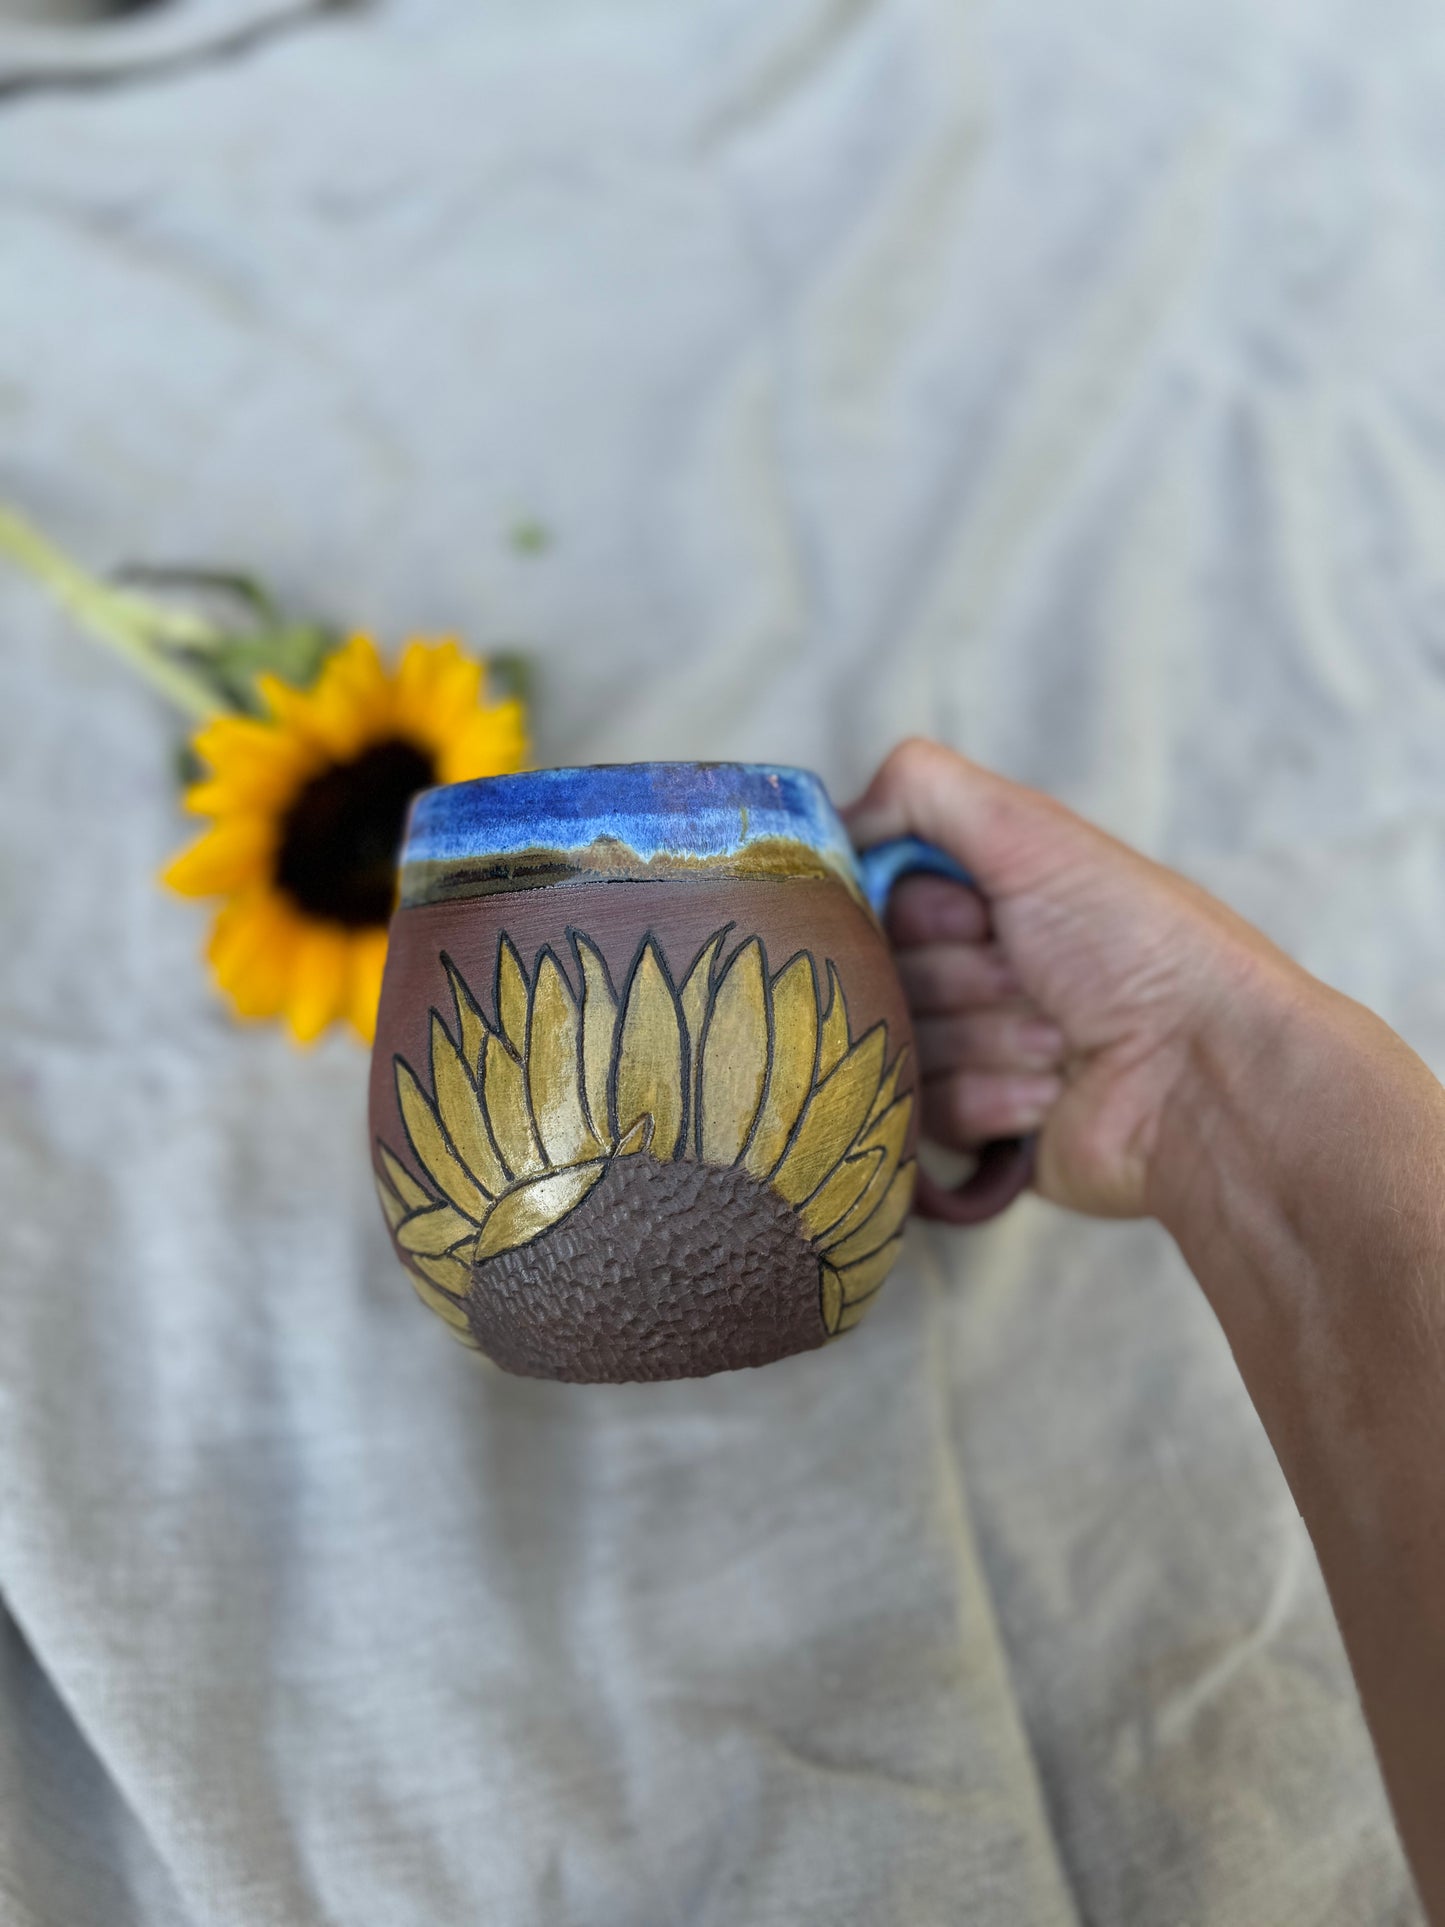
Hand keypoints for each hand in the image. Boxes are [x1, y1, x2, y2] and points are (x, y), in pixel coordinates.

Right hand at [844, 738, 1298, 1220]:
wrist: (1203, 1080)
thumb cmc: (1135, 948)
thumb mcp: (1031, 834)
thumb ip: (923, 789)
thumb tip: (839, 817)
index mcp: (998, 895)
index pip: (884, 897)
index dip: (922, 910)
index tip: (975, 916)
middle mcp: (984, 967)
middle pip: (887, 974)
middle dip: (957, 978)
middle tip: (1027, 979)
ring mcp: (980, 1051)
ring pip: (904, 1045)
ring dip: (983, 1039)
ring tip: (1058, 1042)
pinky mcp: (983, 1130)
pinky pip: (926, 1113)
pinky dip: (991, 1099)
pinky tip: (1052, 1093)